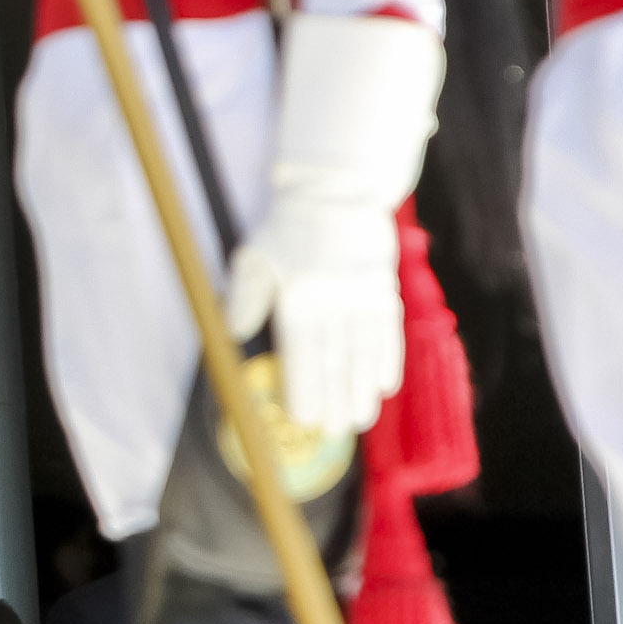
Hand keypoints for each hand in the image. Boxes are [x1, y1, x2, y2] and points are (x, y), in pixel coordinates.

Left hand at [224, 195, 402, 435]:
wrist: (337, 192)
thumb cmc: (287, 230)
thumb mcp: (253, 256)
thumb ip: (243, 296)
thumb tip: (232, 333)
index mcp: (299, 295)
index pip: (302, 354)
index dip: (304, 390)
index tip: (302, 418)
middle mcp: (335, 300)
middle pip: (336, 362)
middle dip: (335, 402)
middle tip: (333, 432)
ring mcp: (366, 296)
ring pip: (365, 355)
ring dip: (363, 392)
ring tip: (359, 420)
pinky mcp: (386, 291)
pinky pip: (390, 335)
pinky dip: (388, 363)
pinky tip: (384, 387)